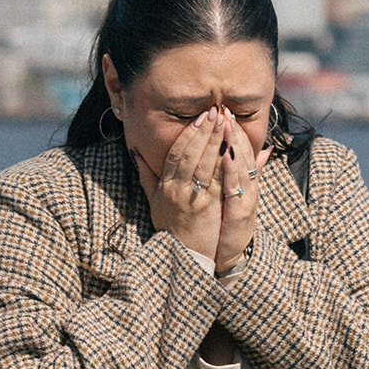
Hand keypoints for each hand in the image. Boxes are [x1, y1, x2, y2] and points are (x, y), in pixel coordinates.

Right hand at [132, 107, 225, 258]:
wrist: (181, 257)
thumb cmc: (171, 230)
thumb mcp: (154, 203)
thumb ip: (147, 177)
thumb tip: (137, 154)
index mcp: (165, 185)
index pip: (176, 152)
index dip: (189, 133)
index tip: (200, 117)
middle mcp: (175, 188)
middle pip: (190, 152)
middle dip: (203, 130)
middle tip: (215, 111)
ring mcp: (190, 197)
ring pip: (203, 162)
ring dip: (215, 140)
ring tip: (225, 122)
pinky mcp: (205, 207)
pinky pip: (215, 180)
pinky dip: (223, 162)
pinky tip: (231, 148)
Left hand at [214, 111, 272, 273]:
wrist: (227, 256)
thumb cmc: (224, 225)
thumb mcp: (235, 196)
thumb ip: (244, 173)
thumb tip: (262, 152)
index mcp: (243, 181)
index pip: (239, 149)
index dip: (233, 130)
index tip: (223, 111)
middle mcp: (248, 187)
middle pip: (242, 153)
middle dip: (233, 131)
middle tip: (224, 109)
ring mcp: (246, 199)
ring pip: (241, 166)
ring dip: (234, 144)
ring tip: (226, 124)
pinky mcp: (242, 212)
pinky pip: (235, 187)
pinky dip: (231, 170)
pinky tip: (225, 155)